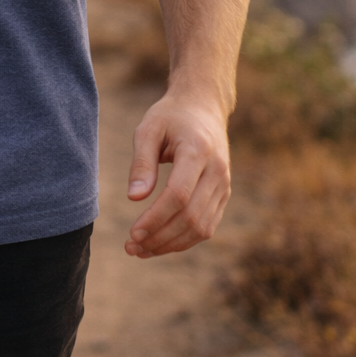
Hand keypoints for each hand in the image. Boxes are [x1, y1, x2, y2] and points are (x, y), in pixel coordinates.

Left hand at [124, 91, 230, 258]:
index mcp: (198, 151)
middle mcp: (217, 171)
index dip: (156, 218)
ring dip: (171, 244)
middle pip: (191, 217)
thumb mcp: (148, 128)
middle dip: (160, 237)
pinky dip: (184, 239)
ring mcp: (224, 185)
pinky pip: (207, 225)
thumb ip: (142, 162)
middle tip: (131, 247)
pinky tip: (159, 242)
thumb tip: (134, 198)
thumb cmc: (170, 116)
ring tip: (141, 250)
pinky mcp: (223, 194)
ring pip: (201, 228)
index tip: (133, 232)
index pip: (179, 195)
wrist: (203, 106)